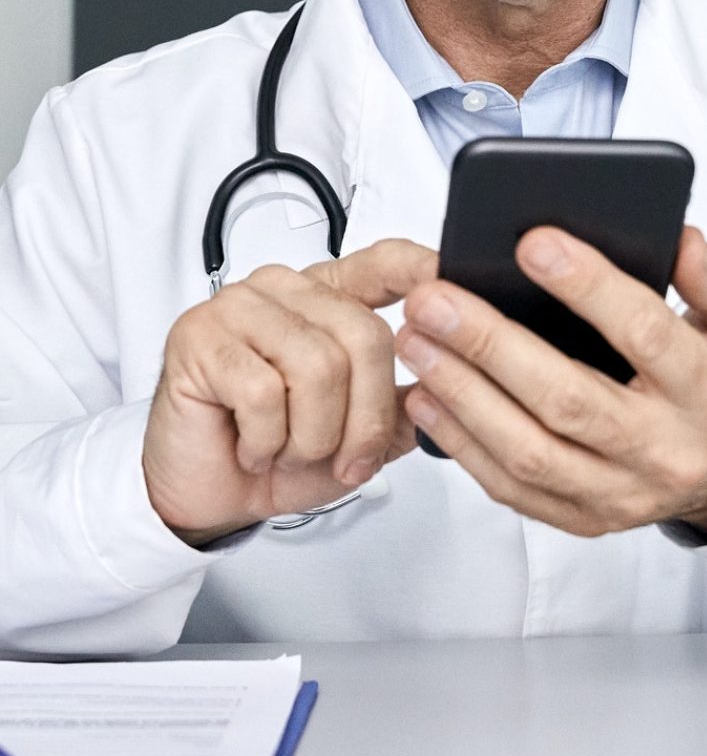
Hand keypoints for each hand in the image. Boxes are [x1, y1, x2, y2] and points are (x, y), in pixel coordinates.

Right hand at [143, 239, 436, 544]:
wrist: (208, 492)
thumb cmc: (279, 454)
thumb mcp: (359, 437)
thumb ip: (403, 405)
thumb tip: (449, 383)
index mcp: (328, 297)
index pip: (384, 264)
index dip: (422, 271)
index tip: (457, 289)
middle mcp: (286, 289)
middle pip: (364, 335)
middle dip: (364, 418)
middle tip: (343, 459)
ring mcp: (239, 305)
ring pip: (317, 367)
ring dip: (311, 437)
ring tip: (287, 450)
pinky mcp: (199, 335)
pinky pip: (263, 392)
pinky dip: (266, 441)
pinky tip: (252, 447)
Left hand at [397, 227, 706, 538]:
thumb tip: (679, 241)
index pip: (646, 334)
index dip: (588, 287)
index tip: (533, 243)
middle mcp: (666, 451)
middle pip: (568, 399)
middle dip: (491, 344)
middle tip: (436, 297)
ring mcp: (621, 493)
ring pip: (529, 451)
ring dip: (461, 393)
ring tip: (416, 339)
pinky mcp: (583, 518)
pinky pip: (512, 489)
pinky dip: (461, 443)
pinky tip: (426, 396)